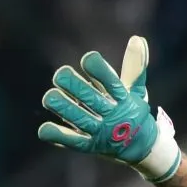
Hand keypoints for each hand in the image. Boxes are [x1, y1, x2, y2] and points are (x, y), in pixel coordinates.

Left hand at [38, 36, 181, 181]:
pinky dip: (58, 136)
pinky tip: (44, 129)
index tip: (88, 58)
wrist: (141, 148)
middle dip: (74, 86)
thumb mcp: (135, 90)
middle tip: (60, 74)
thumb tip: (137, 38)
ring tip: (50, 97)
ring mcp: (100, 132)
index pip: (112, 82)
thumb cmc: (134, 111)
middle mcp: (112, 115)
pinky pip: (73, 141)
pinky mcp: (89, 145)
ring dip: (64, 107)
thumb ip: (134, 65)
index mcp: (124, 99)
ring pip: (80, 119)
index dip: (99, 70)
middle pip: (91, 99)